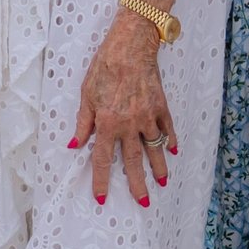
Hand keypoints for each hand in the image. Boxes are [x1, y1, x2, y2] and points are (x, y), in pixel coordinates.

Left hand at [72, 10, 175, 207]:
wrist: (130, 45)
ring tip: (162, 183)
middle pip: (133, 162)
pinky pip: (167, 129)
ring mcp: (148, 117)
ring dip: (159, 167)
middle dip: (137, 184)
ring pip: (154, 149)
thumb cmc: (104, 67)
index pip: (103, 159)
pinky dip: (170, 140)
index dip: (101, 181)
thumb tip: (75, 145)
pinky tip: (173, 151)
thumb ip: (82, 122)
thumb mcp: (86, 94)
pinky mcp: (161, 106)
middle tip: (143, 202)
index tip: (102, 198)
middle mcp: (129, 125)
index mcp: (107, 123)